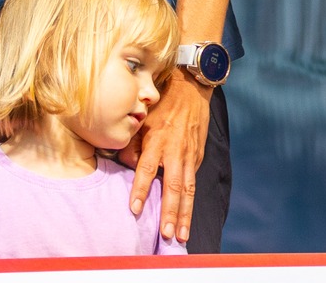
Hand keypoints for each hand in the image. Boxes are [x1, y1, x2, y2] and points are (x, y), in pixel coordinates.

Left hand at [123, 74, 211, 242]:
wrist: (192, 89)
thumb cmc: (162, 105)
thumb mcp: (143, 119)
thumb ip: (133, 144)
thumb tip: (127, 165)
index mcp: (158, 140)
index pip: (147, 170)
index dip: (140, 190)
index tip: (134, 209)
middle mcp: (176, 151)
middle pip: (174, 186)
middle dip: (170, 212)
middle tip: (167, 234)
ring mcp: (190, 155)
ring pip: (188, 190)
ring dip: (184, 215)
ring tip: (181, 236)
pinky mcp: (198, 157)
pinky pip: (193, 182)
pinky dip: (189, 202)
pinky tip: (185, 218)